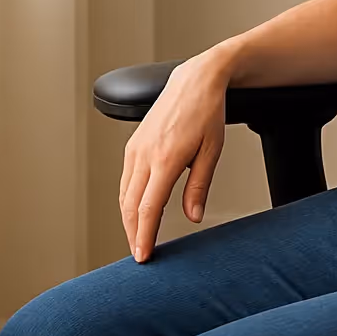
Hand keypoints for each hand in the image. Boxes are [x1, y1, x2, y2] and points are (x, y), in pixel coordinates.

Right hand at [118, 47, 233, 261]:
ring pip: (124, 194)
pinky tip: (136, 210)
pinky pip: (126, 179)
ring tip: (138, 238)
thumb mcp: (212, 151)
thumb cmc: (208, 113)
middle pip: (130, 206)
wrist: (195, 80)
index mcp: (166, 158)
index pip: (148, 208)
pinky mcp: (133, 144)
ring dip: (128, 219)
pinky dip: (128, 200)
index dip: (144, 235)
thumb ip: (199, 186)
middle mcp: (145, 154)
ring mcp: (136, 148)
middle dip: (133, 233)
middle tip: (140, 255)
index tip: (144, 255)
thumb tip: (193, 218)